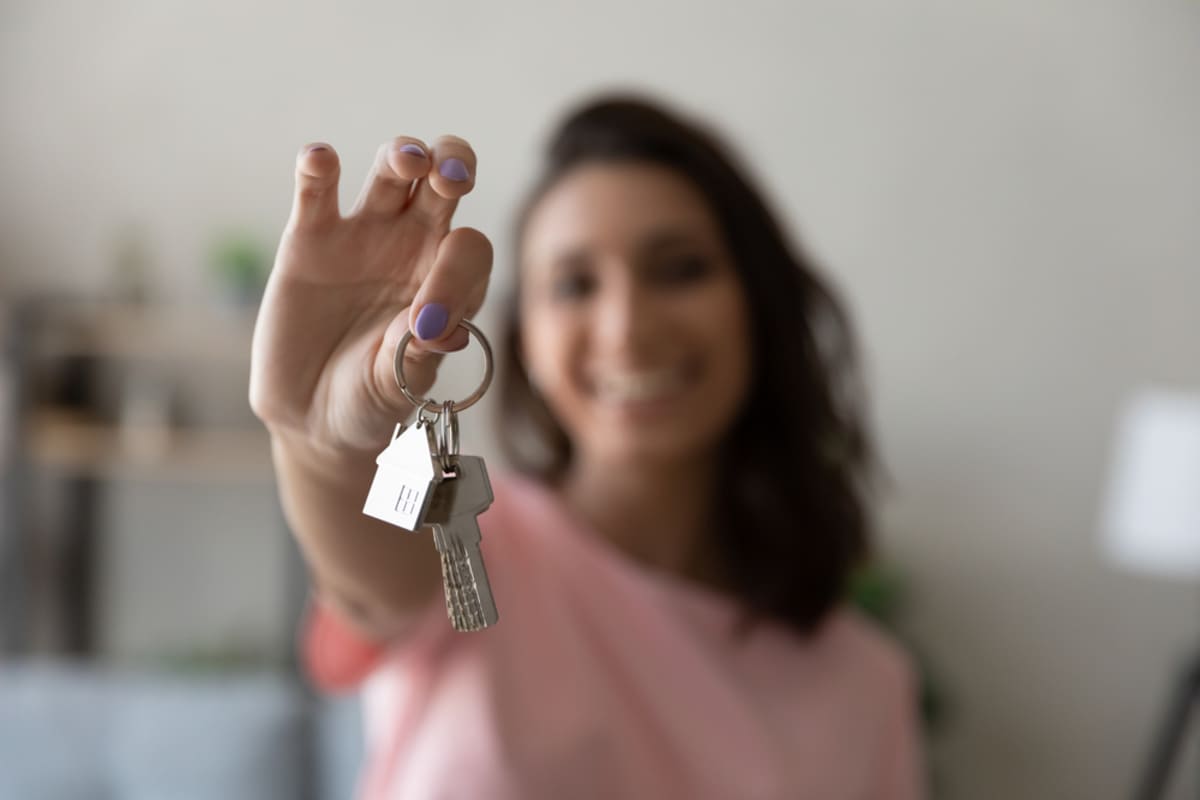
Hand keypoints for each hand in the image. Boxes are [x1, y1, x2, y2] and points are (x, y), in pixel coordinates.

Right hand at [250, 136, 492, 455]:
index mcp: (450, 279)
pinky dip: (317, 168)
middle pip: (443, 183)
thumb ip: (419, 352)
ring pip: (390, 173)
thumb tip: (437, 324)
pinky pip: (317, 191)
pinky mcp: (310, 238)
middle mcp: (413, 246)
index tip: (429, 322)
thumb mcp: (400, 385)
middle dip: (453, 166)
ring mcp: (363, 235)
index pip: (469, 250)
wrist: (314, 417)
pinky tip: (319, 158)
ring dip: (402, 155)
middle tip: (451, 176)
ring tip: (408, 160)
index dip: (457, 272)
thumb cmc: (371, 399)